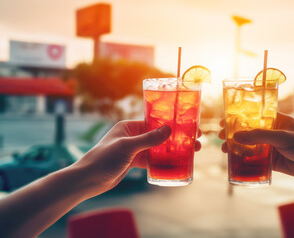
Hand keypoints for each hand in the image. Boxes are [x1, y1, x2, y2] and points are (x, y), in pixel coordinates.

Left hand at [73, 120, 201, 195]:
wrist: (88, 180)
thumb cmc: (103, 159)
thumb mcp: (127, 147)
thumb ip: (148, 139)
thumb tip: (169, 129)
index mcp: (130, 126)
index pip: (155, 121)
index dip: (173, 123)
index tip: (189, 125)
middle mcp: (133, 136)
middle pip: (160, 134)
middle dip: (178, 137)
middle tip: (197, 140)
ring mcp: (135, 149)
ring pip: (159, 148)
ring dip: (174, 149)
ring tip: (192, 152)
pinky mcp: (135, 162)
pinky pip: (153, 159)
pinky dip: (164, 161)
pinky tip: (178, 163)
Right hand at [218, 112, 293, 177]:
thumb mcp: (282, 137)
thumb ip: (259, 136)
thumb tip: (236, 136)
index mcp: (276, 120)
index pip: (253, 115)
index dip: (238, 117)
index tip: (224, 120)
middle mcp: (272, 132)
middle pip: (248, 131)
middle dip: (233, 133)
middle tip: (220, 136)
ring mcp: (271, 147)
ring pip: (249, 146)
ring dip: (237, 147)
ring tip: (224, 150)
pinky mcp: (272, 161)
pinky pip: (255, 160)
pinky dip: (245, 160)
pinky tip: (234, 161)